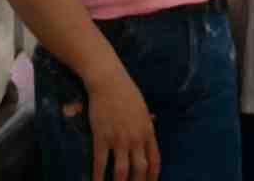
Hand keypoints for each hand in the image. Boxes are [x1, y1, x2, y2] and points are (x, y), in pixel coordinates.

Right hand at [85, 65, 159, 180]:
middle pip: (140, 169)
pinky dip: (98, 177)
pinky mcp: (102, 138)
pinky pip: (101, 163)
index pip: (155, 159)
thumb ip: (147, 121)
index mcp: (148, 131)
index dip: (153, 175)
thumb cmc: (127, 93)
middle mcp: (136, 138)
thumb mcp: (143, 108)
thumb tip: (154, 123)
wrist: (110, 83)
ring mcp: (119, 139)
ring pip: (121, 170)